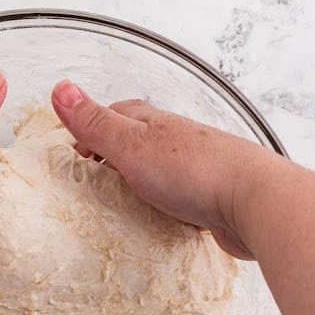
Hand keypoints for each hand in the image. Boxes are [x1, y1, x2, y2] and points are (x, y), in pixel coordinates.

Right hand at [51, 81, 265, 259]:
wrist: (254, 204)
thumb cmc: (194, 172)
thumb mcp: (132, 145)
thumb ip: (97, 122)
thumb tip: (60, 88)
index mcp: (156, 124)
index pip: (118, 115)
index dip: (93, 129)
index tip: (75, 152)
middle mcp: (179, 143)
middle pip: (141, 144)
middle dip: (118, 157)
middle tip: (95, 180)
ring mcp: (199, 173)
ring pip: (163, 176)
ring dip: (143, 186)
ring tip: (122, 207)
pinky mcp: (214, 205)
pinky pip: (183, 206)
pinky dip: (168, 212)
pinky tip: (160, 226)